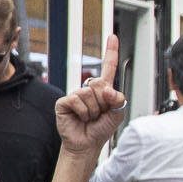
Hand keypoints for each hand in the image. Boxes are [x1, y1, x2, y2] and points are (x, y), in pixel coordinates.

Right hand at [53, 35, 126, 157]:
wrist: (86, 145)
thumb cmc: (100, 129)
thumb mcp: (117, 114)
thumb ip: (118, 99)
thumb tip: (107, 90)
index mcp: (103, 90)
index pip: (108, 67)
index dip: (110, 52)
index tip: (112, 36)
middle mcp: (88, 89)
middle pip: (99, 83)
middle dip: (102, 101)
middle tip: (99, 114)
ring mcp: (75, 95)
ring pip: (88, 93)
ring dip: (93, 110)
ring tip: (89, 118)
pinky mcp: (64, 102)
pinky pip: (76, 100)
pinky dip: (82, 112)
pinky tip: (80, 118)